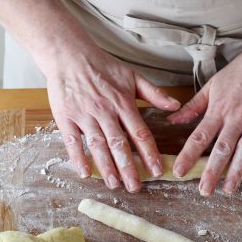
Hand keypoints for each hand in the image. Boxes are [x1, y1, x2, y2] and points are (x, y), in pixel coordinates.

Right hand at [46, 39, 180, 192]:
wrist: (69, 54)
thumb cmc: (102, 66)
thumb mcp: (132, 76)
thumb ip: (154, 93)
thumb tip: (176, 106)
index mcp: (123, 103)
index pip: (139, 132)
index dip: (149, 153)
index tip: (157, 170)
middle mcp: (105, 111)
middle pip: (119, 144)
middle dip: (128, 167)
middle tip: (135, 187)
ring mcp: (84, 115)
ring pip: (98, 145)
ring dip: (106, 166)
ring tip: (114, 184)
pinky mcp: (65, 117)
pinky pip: (72, 141)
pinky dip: (78, 157)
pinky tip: (85, 172)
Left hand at [167, 35, 241, 195]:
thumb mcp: (213, 84)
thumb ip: (193, 106)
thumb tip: (172, 119)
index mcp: (219, 109)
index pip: (199, 136)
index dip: (188, 155)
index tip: (178, 171)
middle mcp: (237, 118)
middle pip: (221, 149)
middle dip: (212, 172)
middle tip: (204, 191)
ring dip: (236, 172)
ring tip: (228, 190)